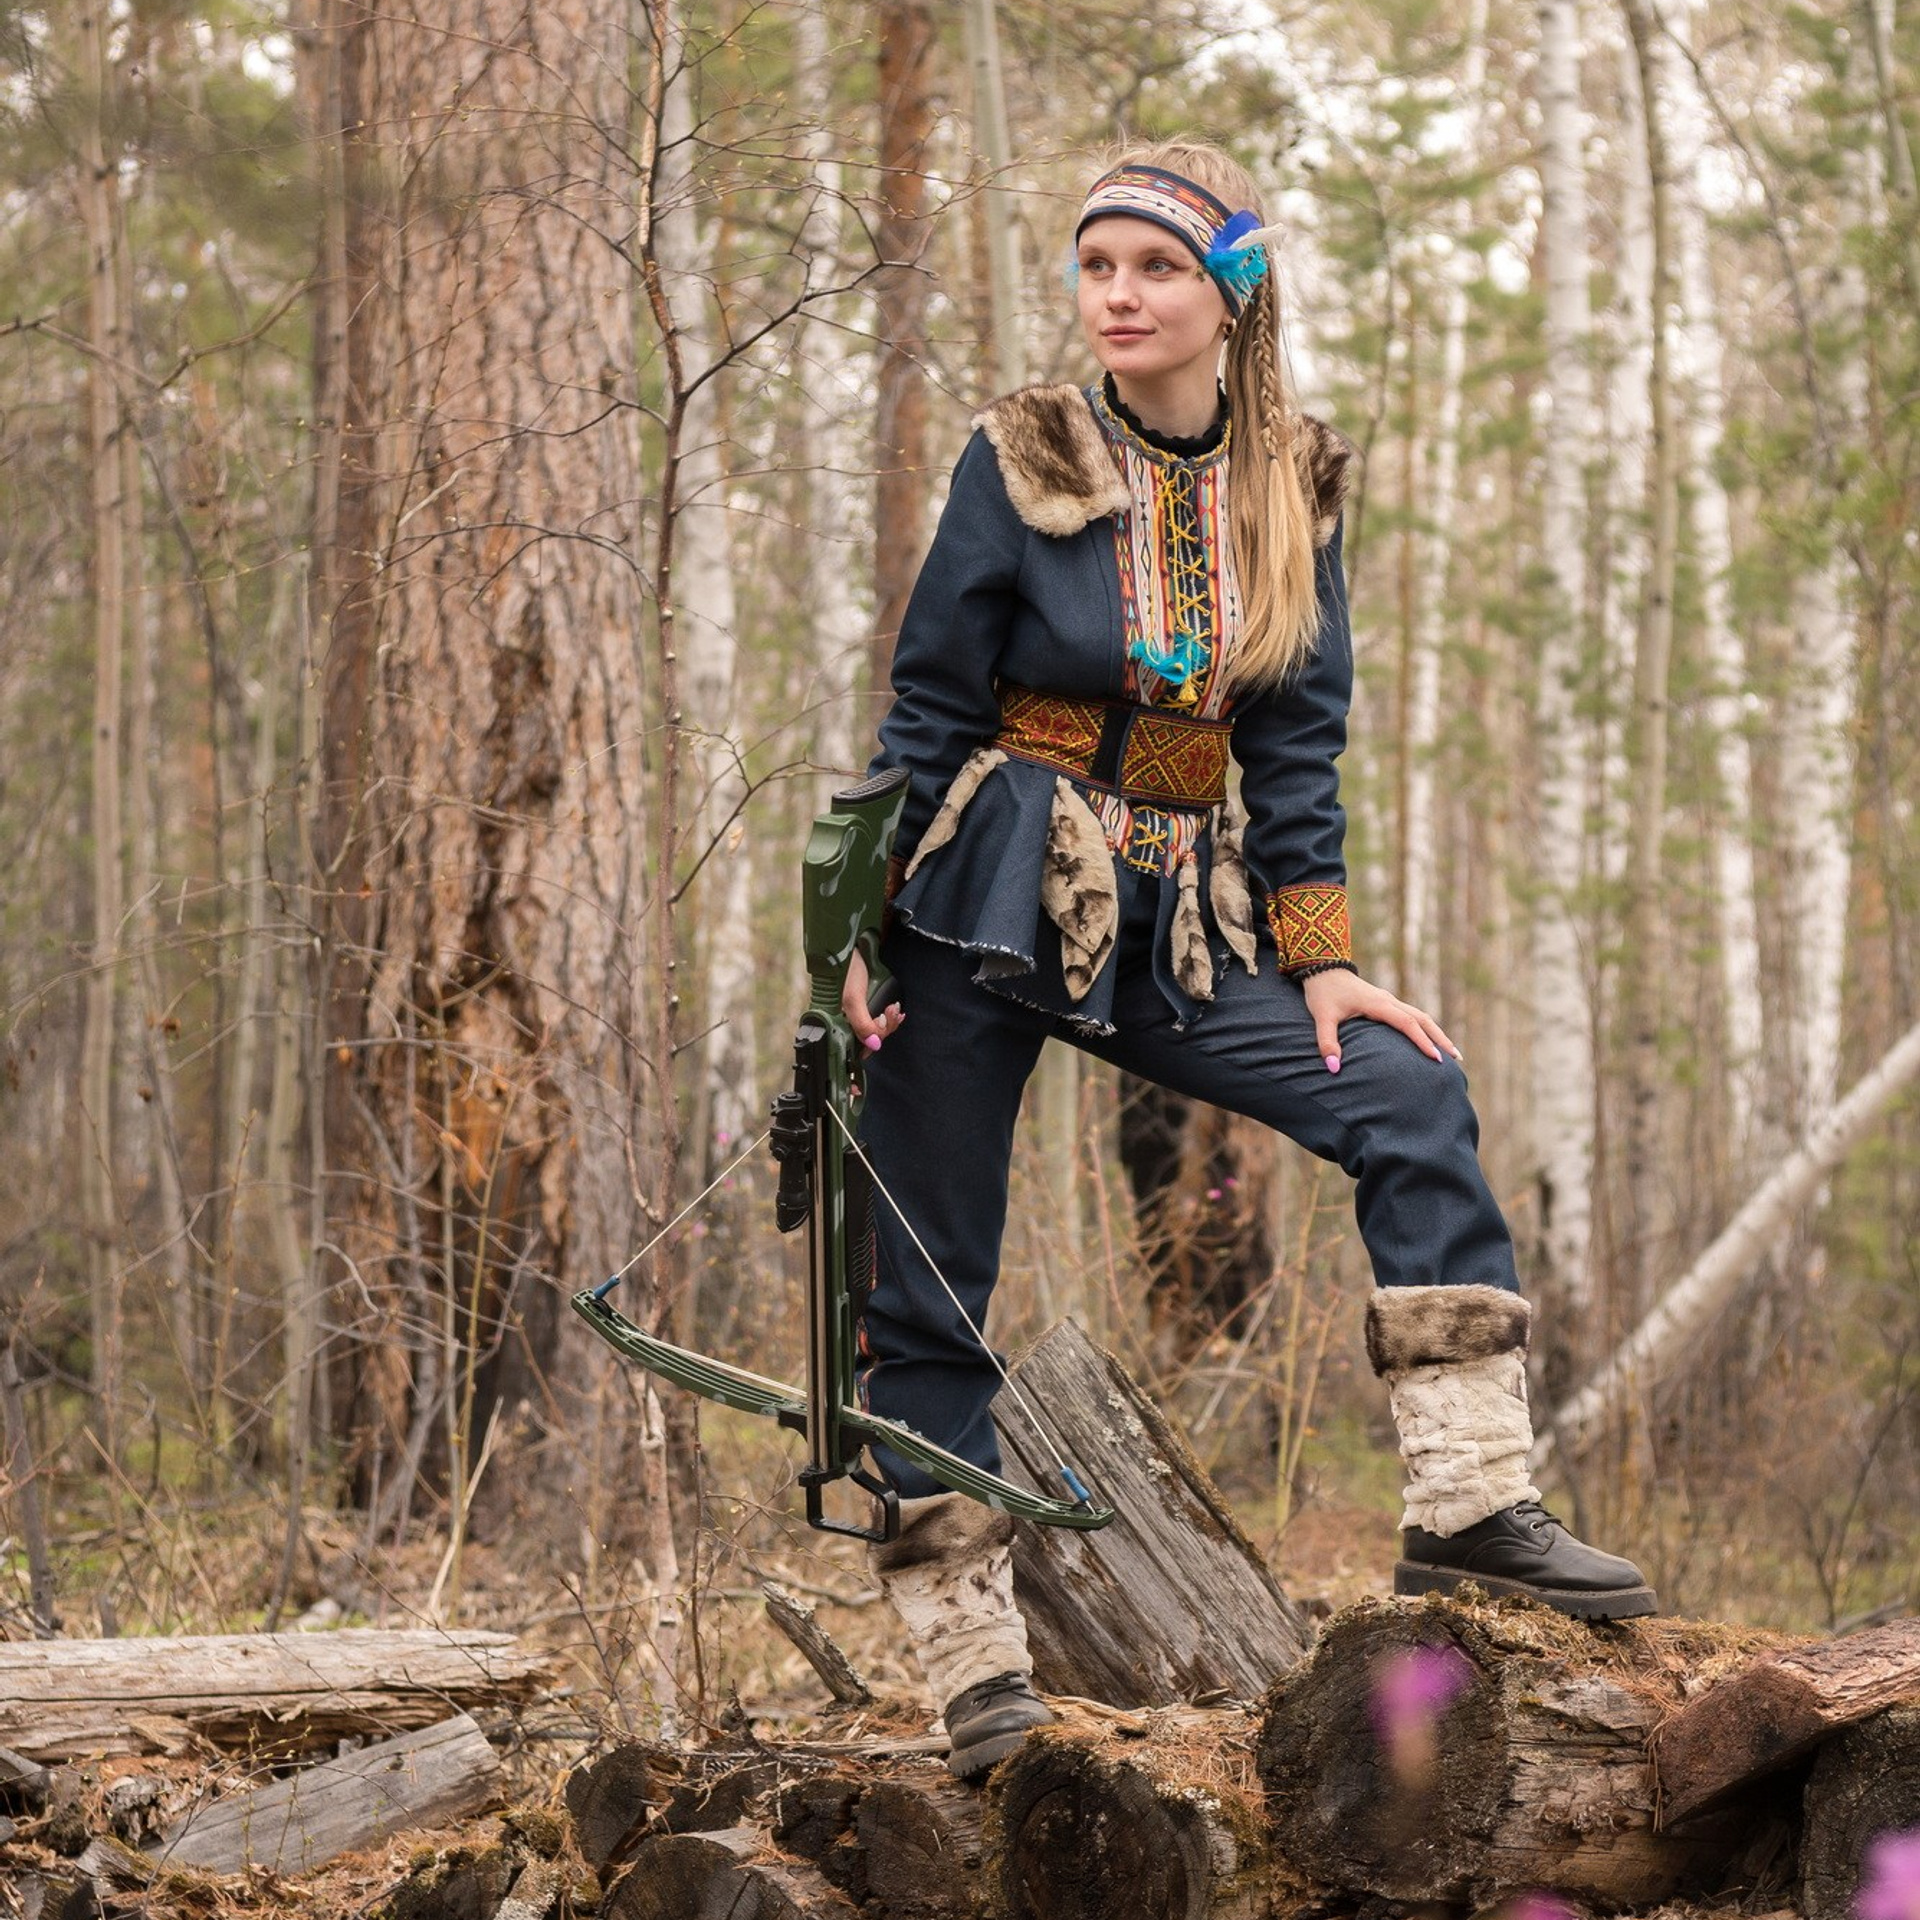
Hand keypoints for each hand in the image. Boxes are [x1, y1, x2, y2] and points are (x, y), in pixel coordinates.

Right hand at [843, 949, 905, 1051]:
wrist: (852, 946)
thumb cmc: (847, 969)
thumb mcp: (853, 998)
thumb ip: (861, 1024)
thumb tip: (874, 1045)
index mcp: (837, 1021)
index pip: (858, 1044)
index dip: (873, 1040)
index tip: (881, 1026)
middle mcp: (846, 1019)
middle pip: (870, 1037)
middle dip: (885, 1027)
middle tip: (891, 1011)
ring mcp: (858, 1011)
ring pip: (877, 1028)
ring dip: (890, 1021)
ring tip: (894, 1008)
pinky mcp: (867, 1003)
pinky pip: (880, 1017)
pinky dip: (890, 1016)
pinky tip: (895, 1009)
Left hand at [1302, 968, 1460, 1072]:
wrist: (1322, 967)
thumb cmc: (1322, 992)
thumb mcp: (1322, 1017)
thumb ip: (1327, 1042)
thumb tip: (1333, 1068)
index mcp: (1378, 1004)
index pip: (1407, 1024)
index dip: (1422, 1041)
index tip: (1436, 1058)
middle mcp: (1388, 1000)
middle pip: (1423, 1019)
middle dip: (1440, 1038)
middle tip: (1456, 1058)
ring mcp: (1389, 1000)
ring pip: (1420, 1016)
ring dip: (1436, 1033)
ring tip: (1450, 1052)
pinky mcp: (1385, 1002)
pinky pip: (1411, 1015)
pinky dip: (1425, 1028)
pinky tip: (1428, 1040)